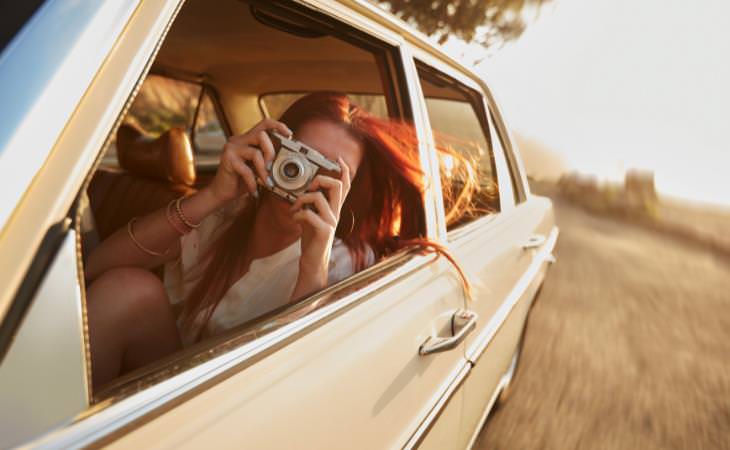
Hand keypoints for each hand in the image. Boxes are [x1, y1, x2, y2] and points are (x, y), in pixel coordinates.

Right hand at [205, 118, 291, 203]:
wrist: (222, 193)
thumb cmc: (242, 180)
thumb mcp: (258, 168)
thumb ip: (268, 161)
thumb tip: (287, 160)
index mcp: (247, 139)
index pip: (264, 124)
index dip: (278, 126)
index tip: (290, 135)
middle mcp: (238, 140)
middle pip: (261, 135)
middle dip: (271, 152)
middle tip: (272, 168)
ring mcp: (231, 148)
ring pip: (255, 153)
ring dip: (264, 171)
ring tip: (266, 183)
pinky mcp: (227, 159)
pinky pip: (247, 170)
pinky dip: (253, 183)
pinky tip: (254, 191)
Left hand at [290, 158, 351, 289]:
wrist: (313, 262)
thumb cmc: (311, 239)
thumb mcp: (312, 217)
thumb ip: (311, 204)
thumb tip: (303, 190)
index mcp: (334, 208)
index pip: (345, 186)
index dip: (344, 171)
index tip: (339, 160)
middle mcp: (336, 213)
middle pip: (337, 186)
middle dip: (321, 180)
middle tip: (310, 186)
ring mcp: (331, 222)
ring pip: (319, 198)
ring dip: (302, 198)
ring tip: (295, 207)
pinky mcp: (323, 231)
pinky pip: (309, 214)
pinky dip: (297, 214)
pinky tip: (294, 219)